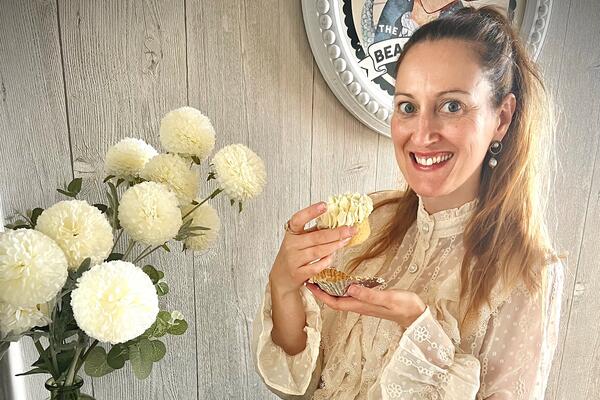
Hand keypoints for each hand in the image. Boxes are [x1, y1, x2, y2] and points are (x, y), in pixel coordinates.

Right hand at [269, 201, 358, 297]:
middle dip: (336, 233)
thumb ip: (313, 232)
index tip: (325, 205)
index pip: (298, 219)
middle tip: (351, 229)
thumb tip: (336, 222)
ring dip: (335, 245)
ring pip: (319, 251)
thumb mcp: (299, 240)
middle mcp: (291, 245)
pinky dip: (327, 260)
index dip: (311, 212)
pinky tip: (334, 255)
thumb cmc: (293, 255)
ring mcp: (294, 260)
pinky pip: (317, 266)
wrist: (280, 278)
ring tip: (347, 240)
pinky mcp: (299, 273)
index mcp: (291, 233)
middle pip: (316, 237)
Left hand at [305, 282, 426, 327]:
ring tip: (322, 277)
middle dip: (322, 291)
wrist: (416, 313)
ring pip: (342, 297)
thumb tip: (349, 288)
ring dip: (331, 288)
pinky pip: (351, 294)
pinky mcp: (370, 299)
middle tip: (311, 278)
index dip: (321, 295)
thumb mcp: (387, 298)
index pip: (334, 302)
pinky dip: (343, 286)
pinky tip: (343, 279)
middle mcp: (359, 305)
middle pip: (335, 300)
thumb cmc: (403, 306)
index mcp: (360, 305)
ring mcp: (364, 303)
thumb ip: (368, 294)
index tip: (310, 285)